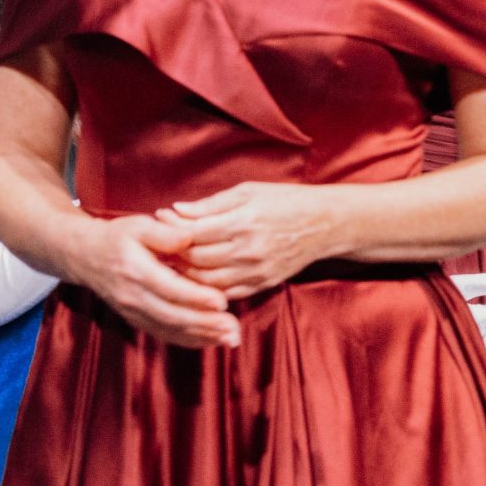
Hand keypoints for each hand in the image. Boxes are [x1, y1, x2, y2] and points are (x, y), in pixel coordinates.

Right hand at [70, 212, 241, 348]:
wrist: (85, 256)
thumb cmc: (118, 237)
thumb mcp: (138, 225)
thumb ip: (164, 231)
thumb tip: (188, 237)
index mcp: (135, 271)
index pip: (168, 288)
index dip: (195, 297)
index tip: (222, 302)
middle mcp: (132, 296)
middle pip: (171, 315)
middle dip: (204, 324)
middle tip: (233, 328)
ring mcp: (132, 311)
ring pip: (169, 329)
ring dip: (201, 337)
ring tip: (231, 339)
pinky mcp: (135, 319)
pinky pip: (163, 334)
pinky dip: (188, 340)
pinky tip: (212, 341)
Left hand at [157, 182, 345, 298]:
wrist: (327, 224)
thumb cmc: (288, 201)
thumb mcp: (250, 191)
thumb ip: (211, 204)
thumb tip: (175, 210)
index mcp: (243, 222)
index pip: (192, 232)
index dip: (170, 228)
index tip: (158, 221)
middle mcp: (248, 250)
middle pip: (195, 259)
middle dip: (174, 252)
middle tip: (160, 244)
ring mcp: (255, 271)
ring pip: (205, 281)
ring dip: (185, 274)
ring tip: (174, 261)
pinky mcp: (262, 285)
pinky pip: (224, 293)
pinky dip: (206, 288)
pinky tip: (197, 277)